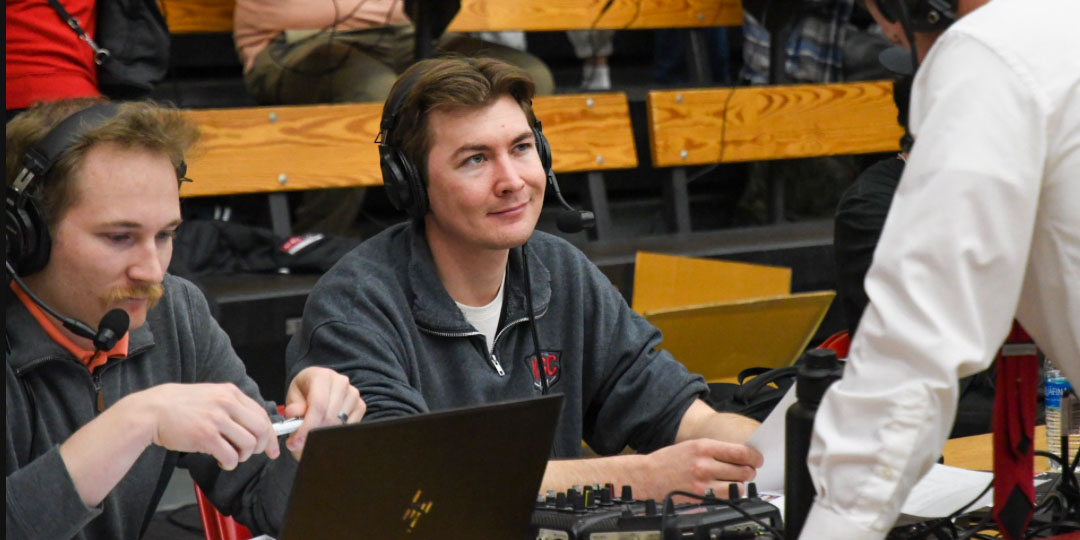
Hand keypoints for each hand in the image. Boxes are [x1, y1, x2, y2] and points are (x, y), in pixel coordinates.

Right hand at [131, 383, 279, 469]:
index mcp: (230, 392)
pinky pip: (231, 456)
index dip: (271, 434)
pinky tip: (221, 462)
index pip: (262, 414)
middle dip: (261, 447)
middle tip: (251, 454)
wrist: (150, 411)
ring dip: (243, 456)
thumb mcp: (210, 395)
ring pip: (249, 444)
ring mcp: (217, 419)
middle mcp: (227, 403)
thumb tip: (252, 424)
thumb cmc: (178, 405)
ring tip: (231, 457)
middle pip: (261, 430)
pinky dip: (230, 464)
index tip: (272, 447)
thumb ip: (231, 406)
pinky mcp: (206, 436)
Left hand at [282, 366, 364, 458]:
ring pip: (340, 423)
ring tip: (312, 434)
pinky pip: (350, 426)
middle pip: (330, 416)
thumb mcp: (293, 398)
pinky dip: (336, 433)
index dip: (307, 426)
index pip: (318, 404)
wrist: (315, 387)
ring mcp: (353, 393)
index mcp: (322, 376)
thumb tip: (296, 418)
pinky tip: (326, 430)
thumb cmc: (304, 392)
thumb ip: (294, 408)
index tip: (296, 442)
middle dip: (314, 434)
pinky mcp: (360, 405)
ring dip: (325, 434)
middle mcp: (341, 382)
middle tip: (300, 444)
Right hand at [639, 439, 762, 499]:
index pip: (740, 452)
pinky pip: (726, 498)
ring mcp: (703, 483)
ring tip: (736, 481)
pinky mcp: (700, 497)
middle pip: (743, 470)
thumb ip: (716, 450)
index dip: (754, 457)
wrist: (648, 475)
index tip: (757, 459)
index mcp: (704, 447)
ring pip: (738, 486)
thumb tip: (741, 456)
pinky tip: (726, 490)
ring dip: (741, 484)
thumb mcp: (692, 445)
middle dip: (749, 471)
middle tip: (747, 471)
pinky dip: (731, 495)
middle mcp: (705, 464)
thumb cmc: (669, 460)